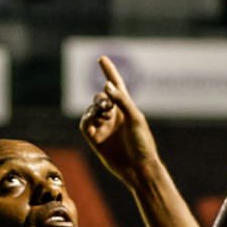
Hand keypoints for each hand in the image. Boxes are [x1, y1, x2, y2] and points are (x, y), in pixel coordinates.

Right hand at [79, 56, 159, 183]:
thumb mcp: (135, 118)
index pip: (115, 86)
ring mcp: (104, 127)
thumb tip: (106, 86)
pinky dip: (87, 120)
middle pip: (100, 98)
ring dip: (95, 110)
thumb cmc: (142, 143)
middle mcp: (114, 116)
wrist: (138, 168)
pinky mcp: (95, 139)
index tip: (102, 58)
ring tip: (104, 117)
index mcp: (126, 108)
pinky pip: (84, 124)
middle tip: (107, 108)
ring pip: (90, 110)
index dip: (109, 71)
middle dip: (101, 100)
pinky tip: (94, 123)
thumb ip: (121, 101)